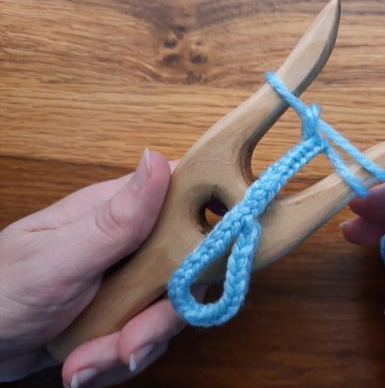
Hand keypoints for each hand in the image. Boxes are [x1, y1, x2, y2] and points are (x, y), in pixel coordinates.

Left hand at [0, 149, 204, 386]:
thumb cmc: (2, 291)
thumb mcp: (60, 257)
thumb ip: (116, 218)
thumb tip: (157, 160)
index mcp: (117, 212)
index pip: (183, 196)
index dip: (213, 216)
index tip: (222, 251)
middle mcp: (131, 244)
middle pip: (187, 267)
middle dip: (162, 315)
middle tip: (128, 341)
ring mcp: (129, 282)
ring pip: (169, 311)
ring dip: (133, 345)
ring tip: (86, 360)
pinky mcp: (124, 315)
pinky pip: (148, 338)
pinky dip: (117, 360)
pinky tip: (81, 364)